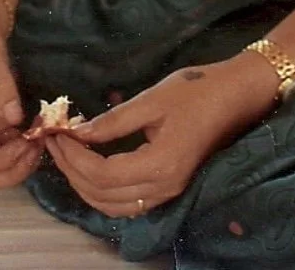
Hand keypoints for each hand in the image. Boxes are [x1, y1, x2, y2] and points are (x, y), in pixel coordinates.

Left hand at [45, 54, 278, 216]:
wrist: (239, 95)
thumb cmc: (198, 90)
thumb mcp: (152, 99)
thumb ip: (113, 121)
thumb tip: (76, 132)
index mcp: (160, 164)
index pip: (102, 174)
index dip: (73, 157)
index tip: (56, 133)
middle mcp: (164, 187)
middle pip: (103, 195)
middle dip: (72, 170)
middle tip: (55, 142)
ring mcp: (169, 191)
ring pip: (114, 206)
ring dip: (85, 185)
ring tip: (68, 154)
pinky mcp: (172, 186)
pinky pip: (129, 202)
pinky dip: (104, 191)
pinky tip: (93, 167)